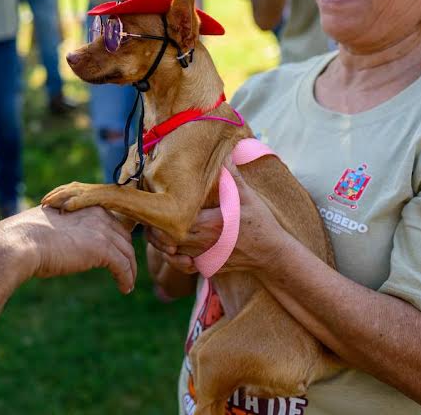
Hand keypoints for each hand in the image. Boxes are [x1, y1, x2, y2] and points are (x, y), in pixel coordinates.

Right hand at [0, 205, 136, 293]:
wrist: (20, 242)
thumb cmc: (27, 237)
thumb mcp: (52, 226)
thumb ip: (67, 229)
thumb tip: (66, 244)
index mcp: (86, 204)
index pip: (112, 222)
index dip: (117, 239)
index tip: (117, 254)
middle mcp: (98, 213)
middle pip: (124, 235)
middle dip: (127, 253)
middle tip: (125, 270)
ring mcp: (101, 230)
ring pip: (127, 251)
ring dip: (129, 269)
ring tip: (127, 283)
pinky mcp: (102, 248)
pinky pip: (123, 265)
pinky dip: (126, 278)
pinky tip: (124, 288)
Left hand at [146, 160, 287, 274]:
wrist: (272, 254)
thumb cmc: (260, 223)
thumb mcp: (248, 197)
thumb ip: (232, 177)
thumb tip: (224, 154)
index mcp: (209, 223)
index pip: (175, 218)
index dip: (161, 212)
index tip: (155, 200)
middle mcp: (203, 242)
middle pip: (166, 237)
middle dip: (154, 226)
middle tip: (148, 213)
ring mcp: (204, 256)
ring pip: (171, 252)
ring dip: (160, 242)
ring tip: (155, 227)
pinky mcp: (207, 265)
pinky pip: (182, 266)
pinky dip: (173, 258)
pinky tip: (171, 247)